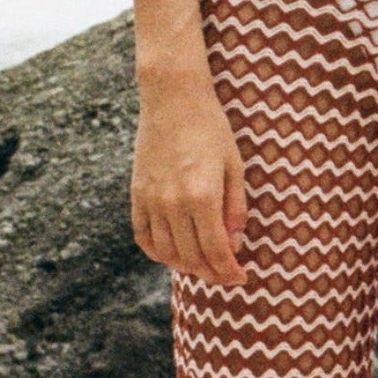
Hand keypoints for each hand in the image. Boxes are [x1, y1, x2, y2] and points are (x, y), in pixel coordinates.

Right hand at [132, 73, 245, 285]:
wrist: (172, 99)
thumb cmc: (211, 129)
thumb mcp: (234, 166)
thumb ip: (235, 208)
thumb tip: (234, 245)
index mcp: (202, 196)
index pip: (216, 251)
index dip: (229, 271)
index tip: (241, 278)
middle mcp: (172, 203)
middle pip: (191, 257)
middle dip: (211, 273)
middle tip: (226, 277)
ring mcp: (150, 201)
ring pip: (166, 253)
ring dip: (186, 266)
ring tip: (204, 267)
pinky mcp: (136, 195)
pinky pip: (143, 237)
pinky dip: (158, 252)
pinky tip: (174, 254)